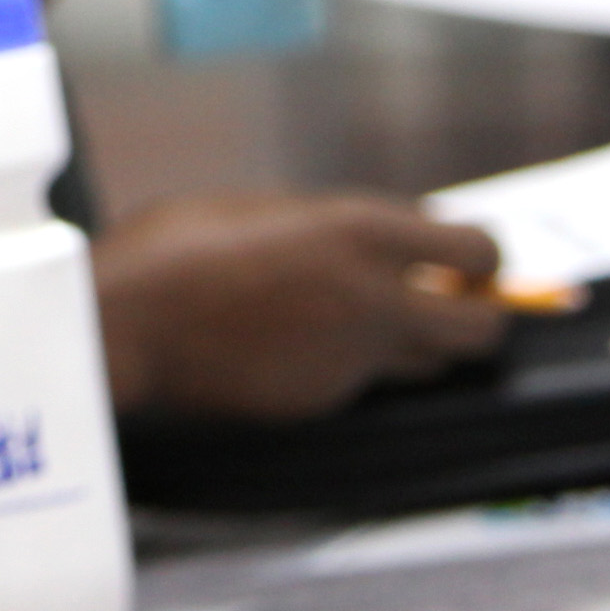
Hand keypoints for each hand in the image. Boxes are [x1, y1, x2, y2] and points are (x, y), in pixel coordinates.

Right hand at [92, 191, 505, 420]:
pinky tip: (300, 345)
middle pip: (482, 329)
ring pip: (429, 366)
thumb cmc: (180, 246)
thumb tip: (383, 240)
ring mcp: (352, 360)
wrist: (127, 321)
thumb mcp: (272, 207)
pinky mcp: (321, 402)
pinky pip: (361, 385)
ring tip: (369, 322)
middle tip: (450, 303)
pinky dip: (348, 368)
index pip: (479, 250)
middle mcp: (376, 300)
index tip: (468, 262)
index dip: (481, 258)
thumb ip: (340, 227)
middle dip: (478, 316)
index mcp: (365, 232)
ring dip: (417, 346)